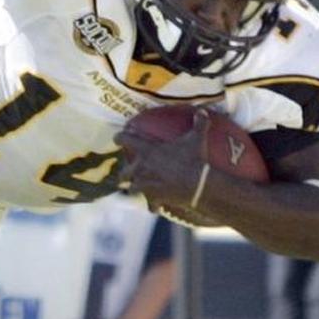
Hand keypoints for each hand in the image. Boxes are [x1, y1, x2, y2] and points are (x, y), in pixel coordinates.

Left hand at [116, 110, 214, 225]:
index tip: (116, 137)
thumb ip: (199, 123)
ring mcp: (145, 185)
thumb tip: (203, 110)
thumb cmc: (194, 158)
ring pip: (132, 190)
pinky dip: (153, 206)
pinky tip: (156, 208)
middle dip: (124, 173)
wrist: (196, 184)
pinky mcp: (153, 198)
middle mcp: (141, 168)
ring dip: (135, 189)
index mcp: (147, 151)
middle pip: (124, 173)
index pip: (127, 140)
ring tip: (138, 190)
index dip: (120, 137)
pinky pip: (150, 205)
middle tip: (126, 173)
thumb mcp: (197, 138)